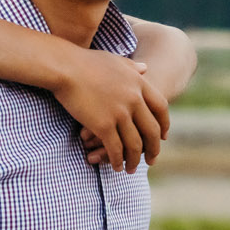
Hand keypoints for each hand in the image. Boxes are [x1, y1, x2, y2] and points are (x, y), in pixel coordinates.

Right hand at [53, 49, 168, 170]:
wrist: (64, 67)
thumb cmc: (85, 62)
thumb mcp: (115, 60)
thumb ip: (132, 67)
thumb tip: (146, 68)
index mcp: (139, 83)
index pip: (161, 108)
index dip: (164, 125)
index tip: (163, 137)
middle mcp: (134, 99)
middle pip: (152, 131)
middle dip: (153, 149)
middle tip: (151, 160)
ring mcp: (120, 113)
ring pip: (134, 144)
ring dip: (133, 160)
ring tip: (131, 169)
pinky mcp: (103, 125)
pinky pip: (115, 149)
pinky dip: (117, 160)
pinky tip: (115, 166)